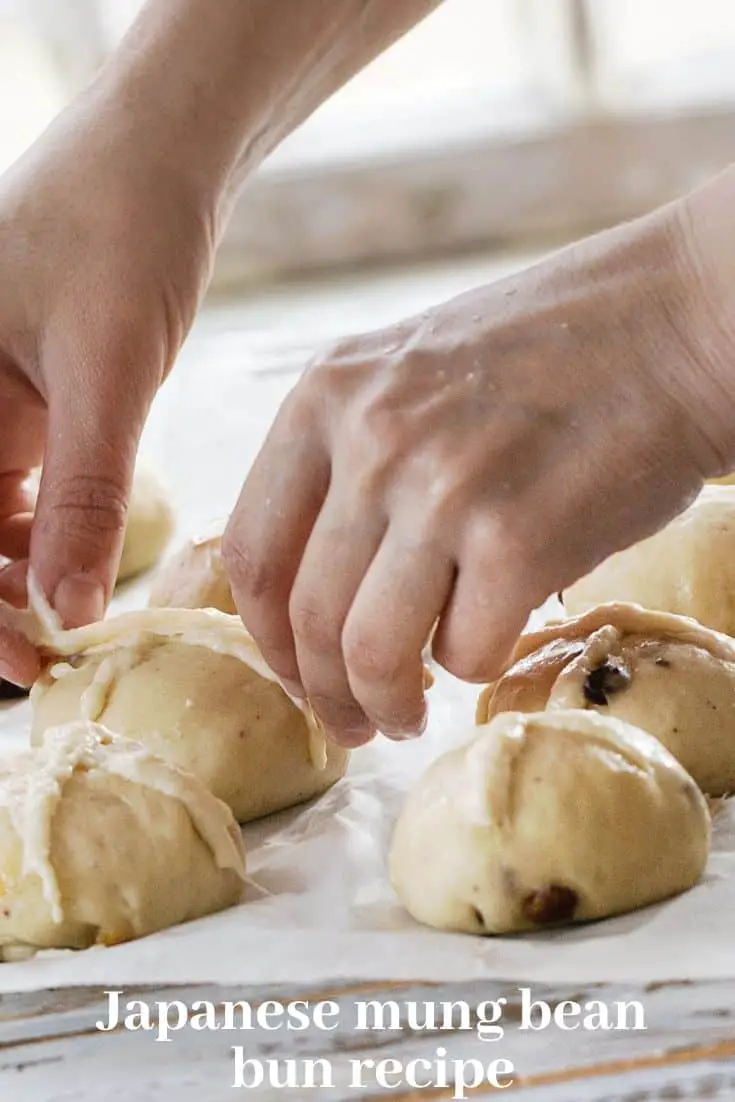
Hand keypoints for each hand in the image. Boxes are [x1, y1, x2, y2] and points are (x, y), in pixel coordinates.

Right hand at [0, 76, 214, 682]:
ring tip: (78, 613)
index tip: (30, 660)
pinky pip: (12, 487)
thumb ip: (85, 491)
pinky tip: (82, 555)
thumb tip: (68, 609)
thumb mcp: (105, 369)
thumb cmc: (121, 234)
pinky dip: (42, 532)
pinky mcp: (18, 402)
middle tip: (61, 651)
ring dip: (20, 573)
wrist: (154, 159)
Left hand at [224, 202, 732, 745]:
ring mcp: (441, 490)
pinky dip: (473, 666)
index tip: (296, 673)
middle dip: (324, 695)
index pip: (251, 549)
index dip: (267, 638)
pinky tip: (492, 641)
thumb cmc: (551, 354)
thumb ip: (350, 459)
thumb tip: (314, 586)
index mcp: (327, 396)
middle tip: (355, 725)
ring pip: (371, 654)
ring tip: (408, 716)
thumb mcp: (412, 373)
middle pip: (307, 619)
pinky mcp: (518, 540)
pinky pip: (466, 652)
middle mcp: (371, 440)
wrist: (675, 323)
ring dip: (386, 705)